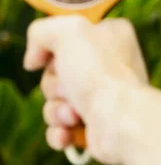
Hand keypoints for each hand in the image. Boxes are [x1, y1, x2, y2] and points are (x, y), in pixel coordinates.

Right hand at [23, 15, 147, 164]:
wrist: (123, 122)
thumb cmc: (101, 74)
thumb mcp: (69, 32)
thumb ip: (43, 31)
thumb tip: (34, 60)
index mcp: (112, 37)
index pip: (70, 37)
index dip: (53, 49)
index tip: (50, 58)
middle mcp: (110, 67)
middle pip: (57, 73)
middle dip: (54, 85)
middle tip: (69, 89)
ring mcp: (105, 99)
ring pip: (57, 102)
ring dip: (56, 110)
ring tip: (74, 115)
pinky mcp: (98, 127)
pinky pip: (63, 129)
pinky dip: (60, 132)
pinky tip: (68, 133)